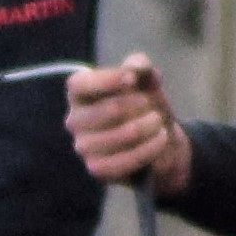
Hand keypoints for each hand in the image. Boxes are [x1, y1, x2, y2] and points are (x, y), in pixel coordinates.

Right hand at [67, 54, 191, 192]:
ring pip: (120, 136)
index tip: (132, 79)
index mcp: (79, 94)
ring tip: (159, 123)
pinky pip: (124, 161)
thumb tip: (136, 66)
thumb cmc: (146, 105)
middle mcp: (75, 120)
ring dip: (148, 128)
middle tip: (152, 105)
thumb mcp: (146, 80)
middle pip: (108, 109)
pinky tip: (160, 141)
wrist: (160, 140)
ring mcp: (83, 146)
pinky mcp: (97, 169)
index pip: (79, 84)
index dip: (106, 80)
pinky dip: (148, 150)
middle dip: (140, 105)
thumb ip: (140, 66)